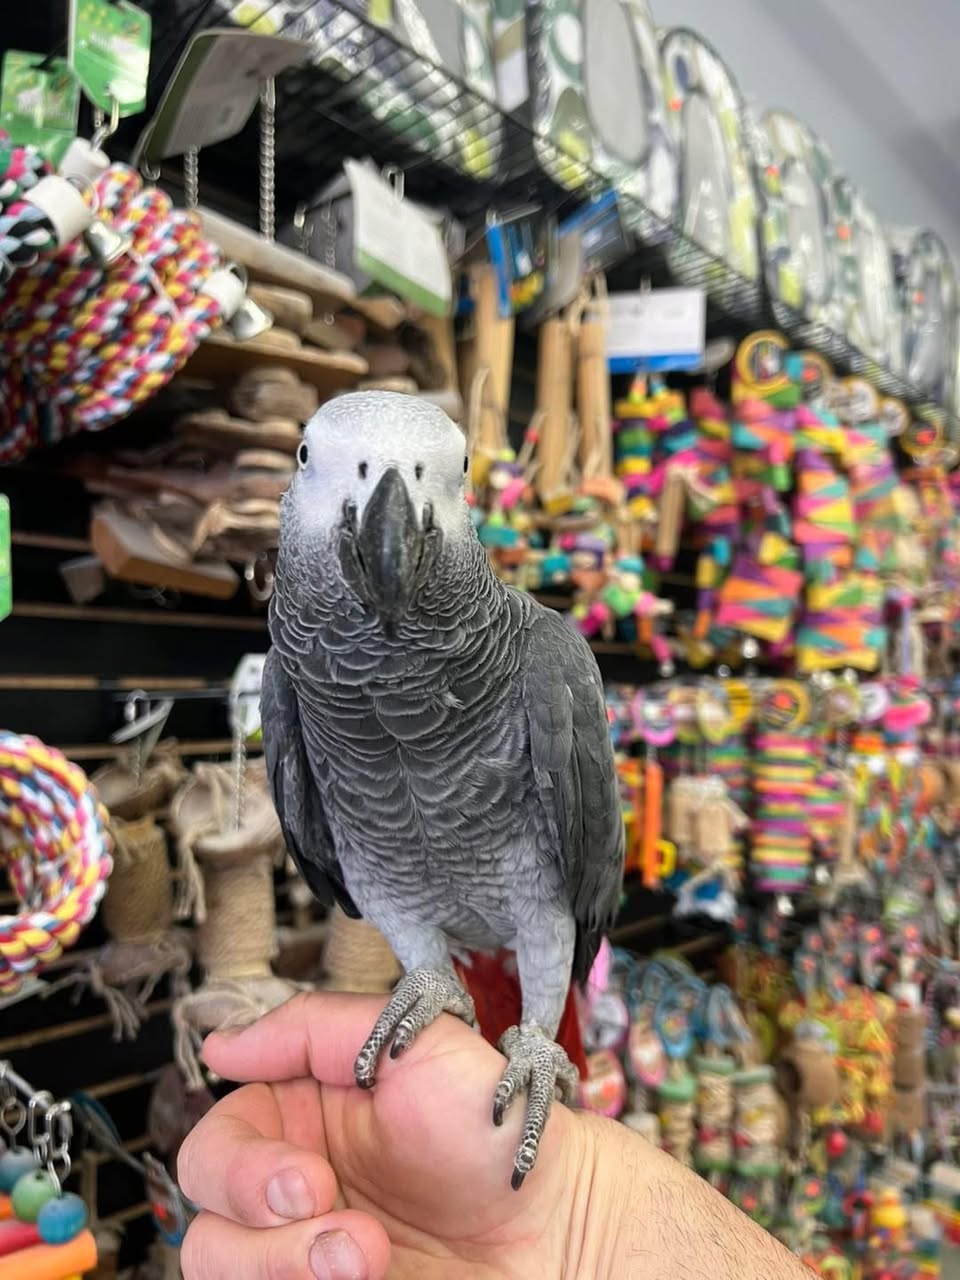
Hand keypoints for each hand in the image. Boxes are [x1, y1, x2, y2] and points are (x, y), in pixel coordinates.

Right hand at [178, 991, 592, 1279]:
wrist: (557, 1223)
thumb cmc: (495, 1126)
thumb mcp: (412, 1040)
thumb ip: (309, 1029)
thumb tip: (219, 1044)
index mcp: (301, 1118)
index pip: (213, 1144)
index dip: (241, 1168)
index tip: (307, 1180)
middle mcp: (291, 1190)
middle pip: (204, 1222)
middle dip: (265, 1236)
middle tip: (345, 1229)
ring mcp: (306, 1254)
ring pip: (223, 1274)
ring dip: (286, 1273)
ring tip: (369, 1263)